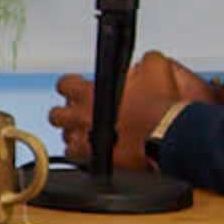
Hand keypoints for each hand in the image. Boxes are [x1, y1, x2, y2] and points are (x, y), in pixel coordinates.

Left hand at [49, 50, 217, 172]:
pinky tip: (95, 153)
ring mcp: (85, 141)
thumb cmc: (160, 106)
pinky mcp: (95, 161)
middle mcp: (81, 117)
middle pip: (57, 116)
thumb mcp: (156, 68)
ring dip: (76, 135)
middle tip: (80, 114)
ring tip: (90, 134)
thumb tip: (141, 64)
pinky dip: (83, 156)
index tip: (77, 87)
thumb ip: (143, 62)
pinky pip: (78, 159)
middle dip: (66, 114)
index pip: (65, 84)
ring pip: (66, 138)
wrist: (167, 136)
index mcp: (90, 92)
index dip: (70, 86)